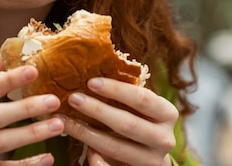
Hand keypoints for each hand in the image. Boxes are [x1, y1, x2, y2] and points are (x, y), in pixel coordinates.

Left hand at [60, 78, 177, 165]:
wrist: (152, 155)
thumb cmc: (140, 120)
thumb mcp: (140, 106)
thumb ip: (123, 94)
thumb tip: (89, 73)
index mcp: (167, 114)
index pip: (141, 98)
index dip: (116, 90)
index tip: (91, 82)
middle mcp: (164, 139)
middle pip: (127, 124)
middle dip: (97, 111)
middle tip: (73, 98)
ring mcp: (153, 160)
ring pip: (115, 148)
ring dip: (86, 133)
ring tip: (65, 121)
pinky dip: (95, 159)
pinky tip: (85, 148)